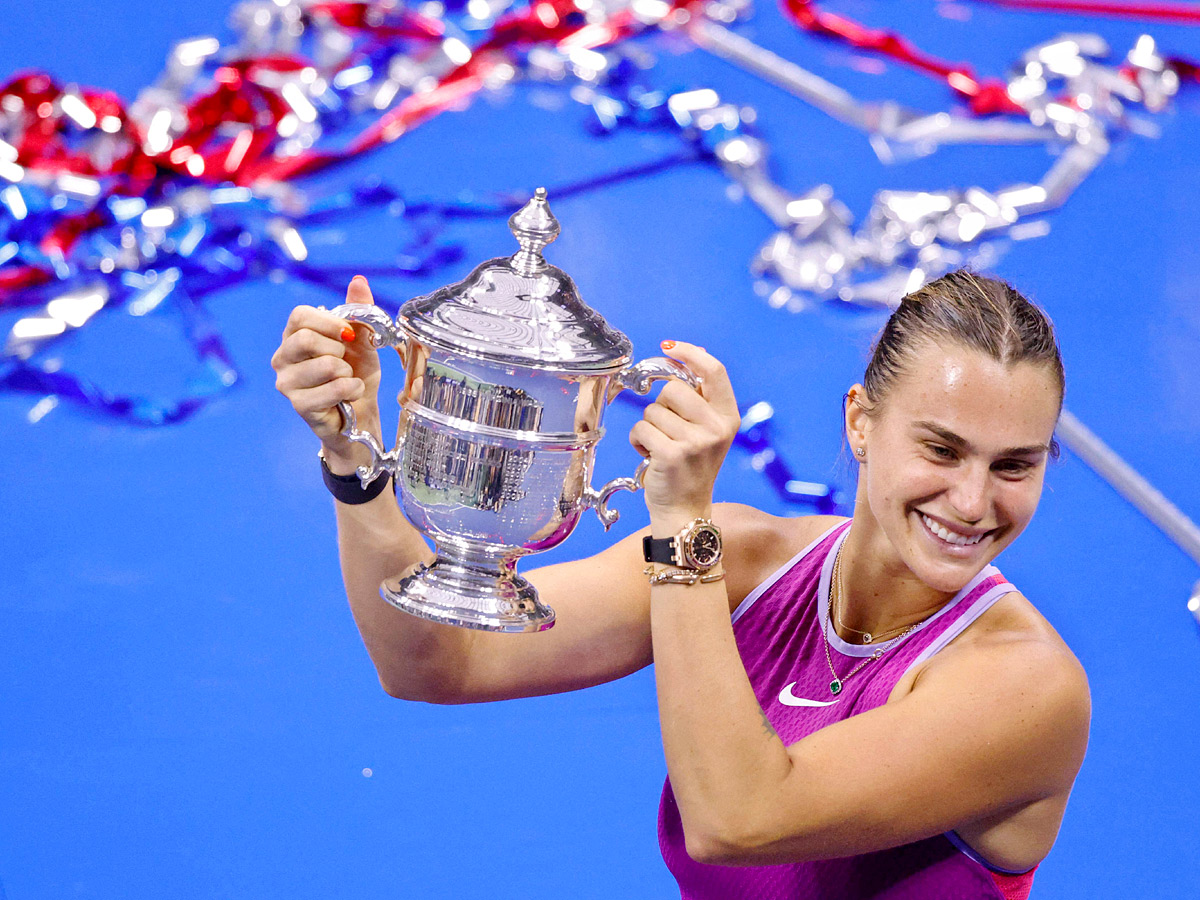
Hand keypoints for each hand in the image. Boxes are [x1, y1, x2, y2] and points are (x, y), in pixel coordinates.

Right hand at [271, 276, 383, 456]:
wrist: (361, 411)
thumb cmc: (356, 373)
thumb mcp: (362, 338)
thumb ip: (358, 309)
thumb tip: (359, 281)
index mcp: (293, 335)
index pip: (299, 315)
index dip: (329, 322)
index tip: (348, 334)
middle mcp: (282, 357)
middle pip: (306, 339)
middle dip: (338, 350)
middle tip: (345, 362)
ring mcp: (287, 382)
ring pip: (325, 365)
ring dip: (348, 373)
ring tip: (346, 379)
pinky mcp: (299, 405)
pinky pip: (334, 389)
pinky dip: (352, 390)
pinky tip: (349, 395)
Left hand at [629, 341, 739, 531]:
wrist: (685, 509)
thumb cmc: (692, 465)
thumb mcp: (707, 430)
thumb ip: (702, 395)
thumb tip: (694, 351)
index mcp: (728, 417)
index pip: (714, 371)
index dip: (690, 353)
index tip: (669, 346)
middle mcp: (716, 428)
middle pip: (674, 388)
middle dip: (661, 406)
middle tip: (667, 428)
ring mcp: (696, 442)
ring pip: (652, 410)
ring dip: (649, 427)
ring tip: (660, 447)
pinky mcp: (672, 455)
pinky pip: (641, 429)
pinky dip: (637, 441)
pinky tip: (649, 456)